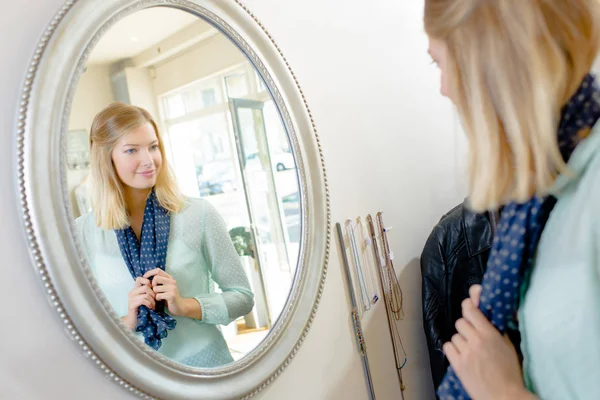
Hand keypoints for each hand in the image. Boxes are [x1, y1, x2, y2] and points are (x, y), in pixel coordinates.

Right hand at [122, 277, 154, 329]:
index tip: (153, 289)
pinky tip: (150, 307)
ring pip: (146, 293)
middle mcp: (132, 292)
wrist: (134, 321)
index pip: (140, 279)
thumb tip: (157, 285)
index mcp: (135, 289)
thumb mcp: (146, 299)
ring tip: (154, 306)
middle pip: (146, 287)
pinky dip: (149, 303)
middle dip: (153, 294)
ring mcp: (131, 298)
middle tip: (156, 301)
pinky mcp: (132, 304)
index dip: (148, 281)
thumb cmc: (143, 309)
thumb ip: (149, 292)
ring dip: (152, 300)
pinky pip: (143, 300)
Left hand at [143, 269, 186, 316]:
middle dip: (152, 285)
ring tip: (158, 297)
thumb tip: (145, 277)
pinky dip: (157, 299)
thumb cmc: (169, 297)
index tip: (144, 278)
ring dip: (154, 294)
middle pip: (156, 278)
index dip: (149, 273)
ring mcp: (172, 288)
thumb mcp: (165, 287)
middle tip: (154, 291)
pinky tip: (160, 300)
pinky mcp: (171, 295)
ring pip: (155, 288)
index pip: (158, 270)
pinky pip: (158, 296)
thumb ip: (159, 281)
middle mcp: (172, 281)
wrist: (179, 306)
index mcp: (170, 278)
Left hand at [443, 285, 533, 399]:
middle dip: (466, 327)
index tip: (469, 305)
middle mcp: (475, 341)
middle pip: (460, 322)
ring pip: (454, 335)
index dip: (469, 305)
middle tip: (473, 335)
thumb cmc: (510, 373)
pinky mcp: (457, 364)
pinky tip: (462, 355)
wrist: (503, 396)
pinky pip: (448, 347)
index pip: (471, 310)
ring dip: (461, 340)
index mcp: (489, 335)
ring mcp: (465, 353)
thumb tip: (489, 317)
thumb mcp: (509, 347)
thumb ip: (497, 331)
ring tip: (470, 350)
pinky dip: (453, 349)